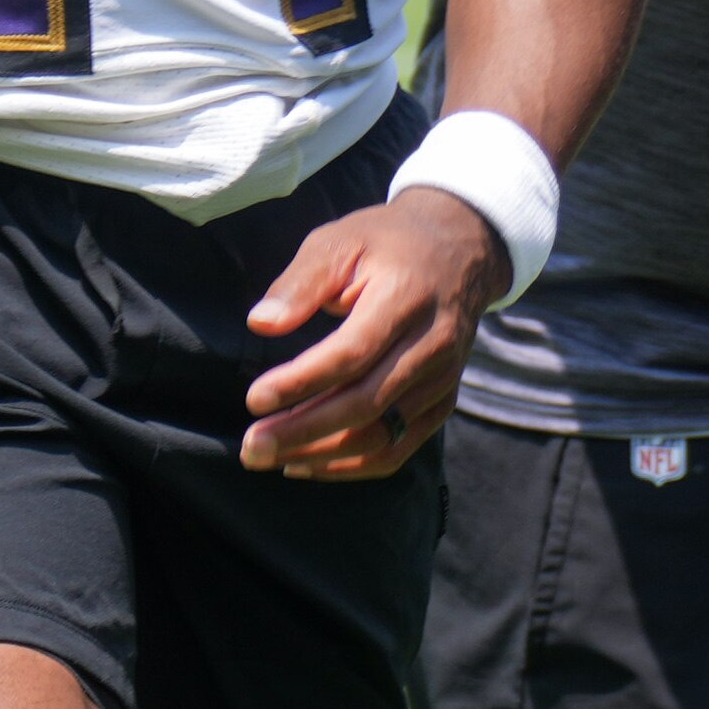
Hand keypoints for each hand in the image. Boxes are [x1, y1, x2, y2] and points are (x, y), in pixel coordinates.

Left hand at [237, 190, 498, 481]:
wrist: (458, 252)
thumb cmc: (385, 244)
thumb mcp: (339, 242)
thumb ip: (300, 283)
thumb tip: (260, 323)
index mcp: (406, 298)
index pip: (352, 353)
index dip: (302, 381)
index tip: (254, 400)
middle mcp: (432, 345)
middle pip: (365, 403)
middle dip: (302, 430)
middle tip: (249, 447)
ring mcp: (442, 379)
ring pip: (381, 435)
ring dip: (320, 454)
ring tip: (266, 456)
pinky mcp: (442, 402)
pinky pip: (398, 448)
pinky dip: (350, 466)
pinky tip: (305, 462)